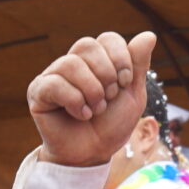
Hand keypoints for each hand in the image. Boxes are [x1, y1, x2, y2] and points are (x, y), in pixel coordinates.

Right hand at [28, 33, 157, 168]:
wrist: (93, 154)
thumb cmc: (111, 125)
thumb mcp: (133, 94)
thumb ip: (138, 64)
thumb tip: (150, 34)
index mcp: (96, 60)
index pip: (107, 38)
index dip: (121, 58)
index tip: (125, 83)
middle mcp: (73, 63)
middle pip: (87, 45)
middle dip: (106, 74)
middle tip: (108, 98)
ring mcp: (53, 75)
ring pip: (71, 64)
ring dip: (91, 91)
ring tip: (95, 110)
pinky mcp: (38, 92)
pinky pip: (54, 83)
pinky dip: (74, 101)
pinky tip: (80, 115)